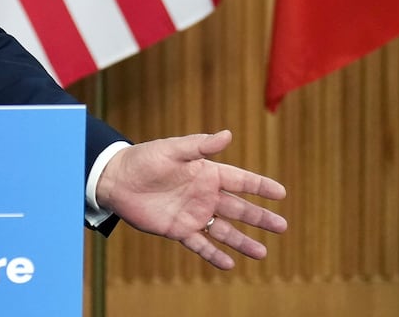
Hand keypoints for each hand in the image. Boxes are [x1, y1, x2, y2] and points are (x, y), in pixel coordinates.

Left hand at [95, 129, 286, 269]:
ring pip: (224, 230)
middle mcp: (204, 195)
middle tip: (282, 226)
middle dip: (260, 217)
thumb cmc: (143, 159)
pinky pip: (201, 244)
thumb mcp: (172, 149)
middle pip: (239, 208)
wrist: (116, 179)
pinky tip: (230, 264)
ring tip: (262, 253)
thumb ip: (200, 145)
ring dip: (242, 241)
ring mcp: (193, 214)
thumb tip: (228, 134)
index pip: (240, 180)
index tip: (281, 192)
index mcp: (206, 173)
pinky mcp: (179, 230)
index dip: (260, 186)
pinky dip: (214, 255)